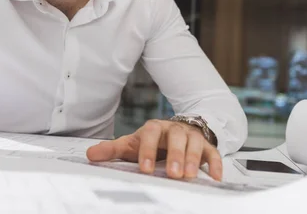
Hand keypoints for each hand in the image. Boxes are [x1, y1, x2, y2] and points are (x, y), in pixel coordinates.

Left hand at [86, 119, 222, 180]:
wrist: (178, 130)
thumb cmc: (153, 141)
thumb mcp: (132, 144)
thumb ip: (113, 150)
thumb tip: (90, 155)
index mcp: (154, 128)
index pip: (149, 135)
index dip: (147, 151)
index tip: (144, 169)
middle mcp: (174, 130)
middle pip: (175, 139)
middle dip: (174, 156)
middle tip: (172, 174)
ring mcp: (191, 137)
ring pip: (195, 144)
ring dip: (193, 160)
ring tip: (190, 176)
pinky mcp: (207, 145)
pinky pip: (214, 153)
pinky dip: (216, 164)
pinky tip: (215, 177)